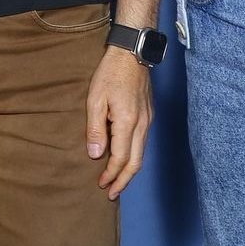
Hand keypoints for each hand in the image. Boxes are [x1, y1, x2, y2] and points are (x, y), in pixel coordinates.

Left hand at [85, 47, 152, 198]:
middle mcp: (142, 124)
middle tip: (111, 192)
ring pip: (141, 153)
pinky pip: (143, 142)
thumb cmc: (110, 72)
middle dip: (123, 180)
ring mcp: (148, 119)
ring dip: (129, 169)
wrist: (131, 52)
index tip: (101, 185)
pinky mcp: (149, 114)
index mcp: (127, 122)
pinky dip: (134, 155)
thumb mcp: (95, 98)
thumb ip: (95, 128)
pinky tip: (124, 156)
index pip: (120, 158)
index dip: (111, 175)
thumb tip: (95, 154)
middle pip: (136, 162)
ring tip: (116, 179)